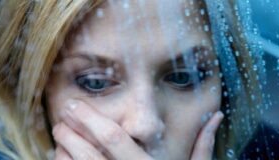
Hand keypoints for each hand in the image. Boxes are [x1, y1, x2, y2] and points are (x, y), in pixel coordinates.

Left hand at [52, 100, 223, 159]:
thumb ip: (204, 146)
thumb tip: (217, 116)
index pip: (115, 138)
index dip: (92, 119)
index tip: (76, 104)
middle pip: (88, 153)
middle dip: (71, 132)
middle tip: (64, 114)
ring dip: (64, 149)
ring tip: (61, 134)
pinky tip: (63, 157)